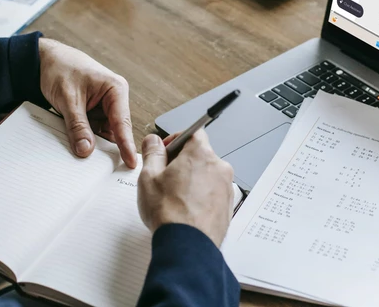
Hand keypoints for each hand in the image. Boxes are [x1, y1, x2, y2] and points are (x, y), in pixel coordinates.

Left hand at [39, 38, 136, 167]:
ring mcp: (103, 107)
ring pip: (103, 133)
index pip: (122, 122)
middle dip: (108, 147)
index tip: (130, 162)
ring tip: (88, 161)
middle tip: (106, 170)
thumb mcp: (68, 99)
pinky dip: (85, 138)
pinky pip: (92, 130)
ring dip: (94, 143)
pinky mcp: (93, 112)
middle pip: (115, 130)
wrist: (42, 60)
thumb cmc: (60, 68)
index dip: (126, 144)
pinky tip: (79, 147)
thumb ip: (78, 126)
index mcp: (115, 89)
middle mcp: (113, 99)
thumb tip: (86, 150)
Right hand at [138, 131, 233, 245]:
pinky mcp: (228, 205)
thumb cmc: (170, 213)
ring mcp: (226, 187)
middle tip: (165, 177)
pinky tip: (186, 209)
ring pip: (207, 175)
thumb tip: (153, 141)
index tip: (165, 150)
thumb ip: (152, 153)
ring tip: (175, 198)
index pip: (193, 132)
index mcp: (201, 154)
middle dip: (182, 162)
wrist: (188, 245)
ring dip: (193, 180)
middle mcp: (219, 167)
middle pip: (200, 155)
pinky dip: (202, 196)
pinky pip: (213, 193)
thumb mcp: (149, 177)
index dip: (177, 138)